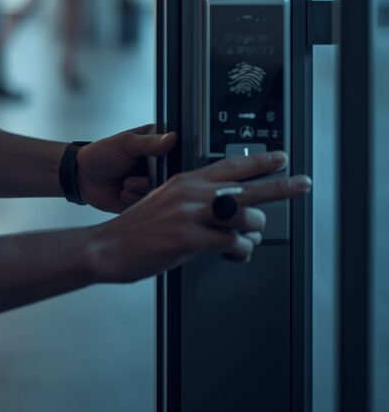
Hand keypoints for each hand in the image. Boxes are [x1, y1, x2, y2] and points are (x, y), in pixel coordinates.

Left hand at [77, 125, 176, 213]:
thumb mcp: (126, 143)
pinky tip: (123, 192)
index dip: (168, 160)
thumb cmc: (102, 154)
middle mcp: (158, 165)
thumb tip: (173, 137)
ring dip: (140, 188)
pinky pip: (149, 204)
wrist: (82, 178)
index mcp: (156, 145)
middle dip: (151, 177)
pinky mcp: (144, 200)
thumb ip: (150, 142)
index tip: (155, 163)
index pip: (176, 152)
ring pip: (161, 191)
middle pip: (171, 175)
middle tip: (133, 173)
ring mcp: (151, 182)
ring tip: (125, 182)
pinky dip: (134, 199)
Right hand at [89, 150, 311, 282]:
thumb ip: (194, 202)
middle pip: (247, 187)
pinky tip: (234, 253)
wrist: (108, 246)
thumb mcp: (165, 202)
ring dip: (253, 233)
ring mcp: (192, 215)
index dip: (259, 161)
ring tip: (244, 242)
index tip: (280, 158)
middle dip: (281, 186)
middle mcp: (192, 194)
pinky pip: (232, 243)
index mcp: (186, 182)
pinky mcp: (190, 239)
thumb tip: (223, 210)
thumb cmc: (136, 230)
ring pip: (245, 218)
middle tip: (303, 184)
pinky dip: (240, 250)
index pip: (230, 165)